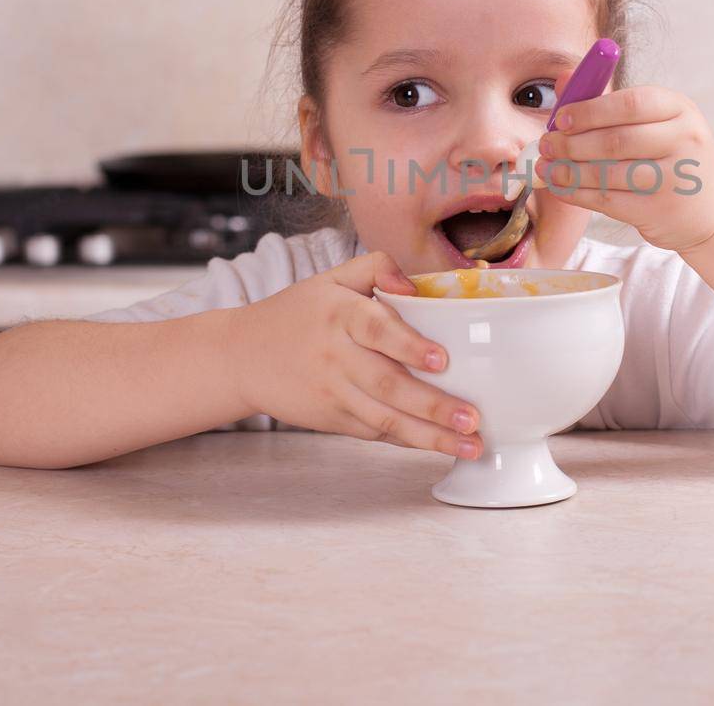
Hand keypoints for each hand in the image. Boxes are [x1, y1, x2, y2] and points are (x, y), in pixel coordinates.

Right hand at [222, 252, 482, 458]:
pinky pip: (375, 432)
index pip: (376, 329)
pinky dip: (408, 441)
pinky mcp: (332, 420)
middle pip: (388, 384)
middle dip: (433, 405)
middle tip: (472, 419)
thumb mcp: (331, 278)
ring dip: (430, 436)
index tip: (443, 360)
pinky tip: (440, 447)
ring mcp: (334, 393)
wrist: (241, 356)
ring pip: (386, 418)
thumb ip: (376, 267)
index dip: (409, 345)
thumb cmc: (296, 314)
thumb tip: (415, 285)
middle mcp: (336, 356)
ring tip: (470, 445)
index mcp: (339, 315)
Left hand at [535, 82, 713, 254]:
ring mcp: (674, 178)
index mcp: (680, 109)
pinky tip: (560, 187)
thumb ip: (609, 101)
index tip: (561, 117)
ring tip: (547, 167)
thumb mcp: (655, 121)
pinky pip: (607, 200)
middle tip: (546, 144)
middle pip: (616, 140)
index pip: (631, 103)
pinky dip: (577, 193)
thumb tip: (562, 80)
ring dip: (569, 171)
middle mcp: (683, 141)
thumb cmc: (670, 156)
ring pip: (608, 173)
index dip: (590, 110)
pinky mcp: (659, 210)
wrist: (709, 209)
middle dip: (572, 143)